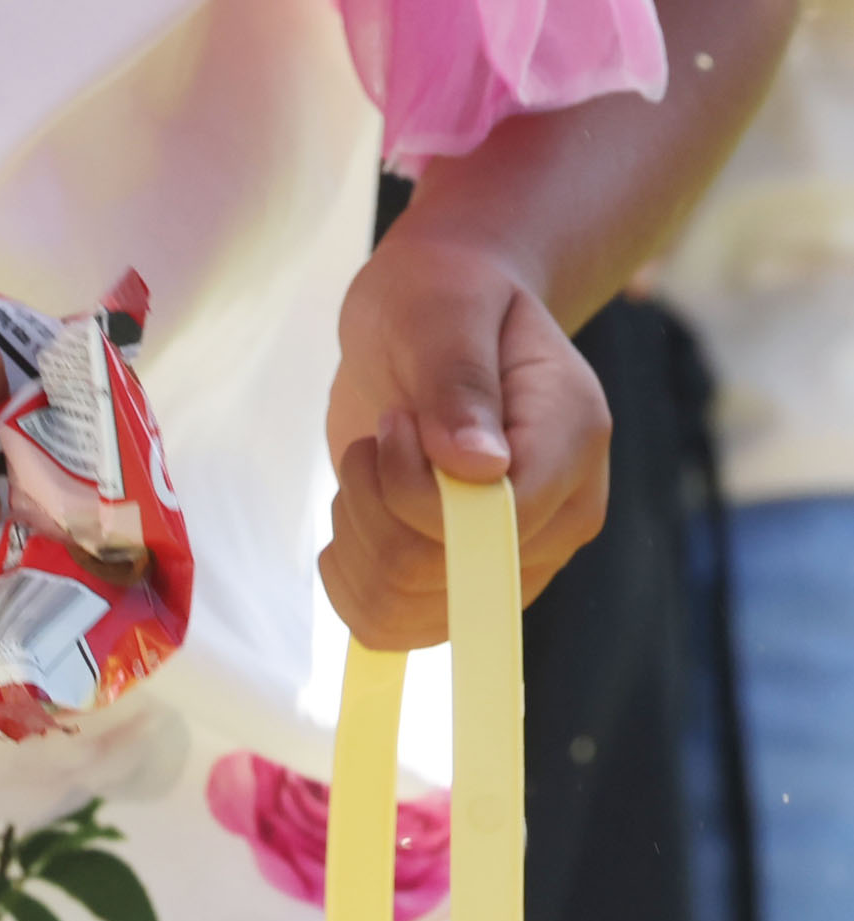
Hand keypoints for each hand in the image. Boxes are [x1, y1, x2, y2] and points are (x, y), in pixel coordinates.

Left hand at [319, 231, 609, 649]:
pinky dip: (349, 580)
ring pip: (408, 613)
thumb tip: (476, 467)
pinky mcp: (461, 579)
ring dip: (357, 538)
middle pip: (444, 577)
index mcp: (571, 438)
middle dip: (375, 506)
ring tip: (367, 468)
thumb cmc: (444, 293)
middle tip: (376, 435)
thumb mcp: (443, 305)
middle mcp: (556, 515)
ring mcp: (510, 558)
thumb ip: (457, 379)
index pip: (499, 523)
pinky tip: (352, 517)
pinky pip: (391, 627)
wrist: (441, 310)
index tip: (394, 421)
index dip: (419, 490)